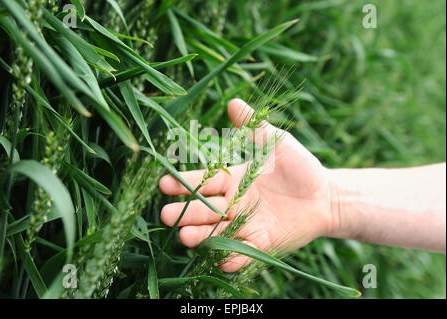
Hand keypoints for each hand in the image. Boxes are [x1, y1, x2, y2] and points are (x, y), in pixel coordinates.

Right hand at [159, 98, 334, 271]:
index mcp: (232, 180)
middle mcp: (234, 204)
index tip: (163, 184)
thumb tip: (233, 102)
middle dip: (185, 213)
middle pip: (205, 209)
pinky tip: (221, 260)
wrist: (324, 194)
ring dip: (202, 236)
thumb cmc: (299, 166)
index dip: (183, 183)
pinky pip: (245, 252)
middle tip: (166, 216)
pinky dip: (233, 257)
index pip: (202, 182)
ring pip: (219, 232)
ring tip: (185, 237)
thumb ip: (254, 126)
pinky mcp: (263, 243)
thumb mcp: (276, 142)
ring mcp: (247, 225)